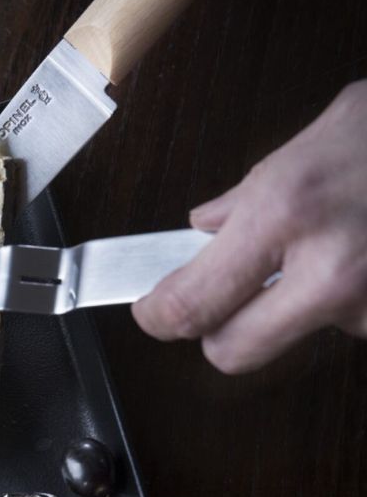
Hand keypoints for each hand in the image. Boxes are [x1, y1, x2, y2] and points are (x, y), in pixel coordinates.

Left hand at [132, 80, 366, 372]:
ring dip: (300, 304)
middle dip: (218, 334)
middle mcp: (329, 271)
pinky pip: (349, 322)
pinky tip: (364, 253)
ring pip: (300, 333)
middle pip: (233, 352)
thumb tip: (203, 228)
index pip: (192, 300)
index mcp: (284, 214)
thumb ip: (247, 194)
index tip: (152, 315)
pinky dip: (345, 298)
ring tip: (335, 244)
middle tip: (222, 306)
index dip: (159, 317)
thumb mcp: (309, 144)